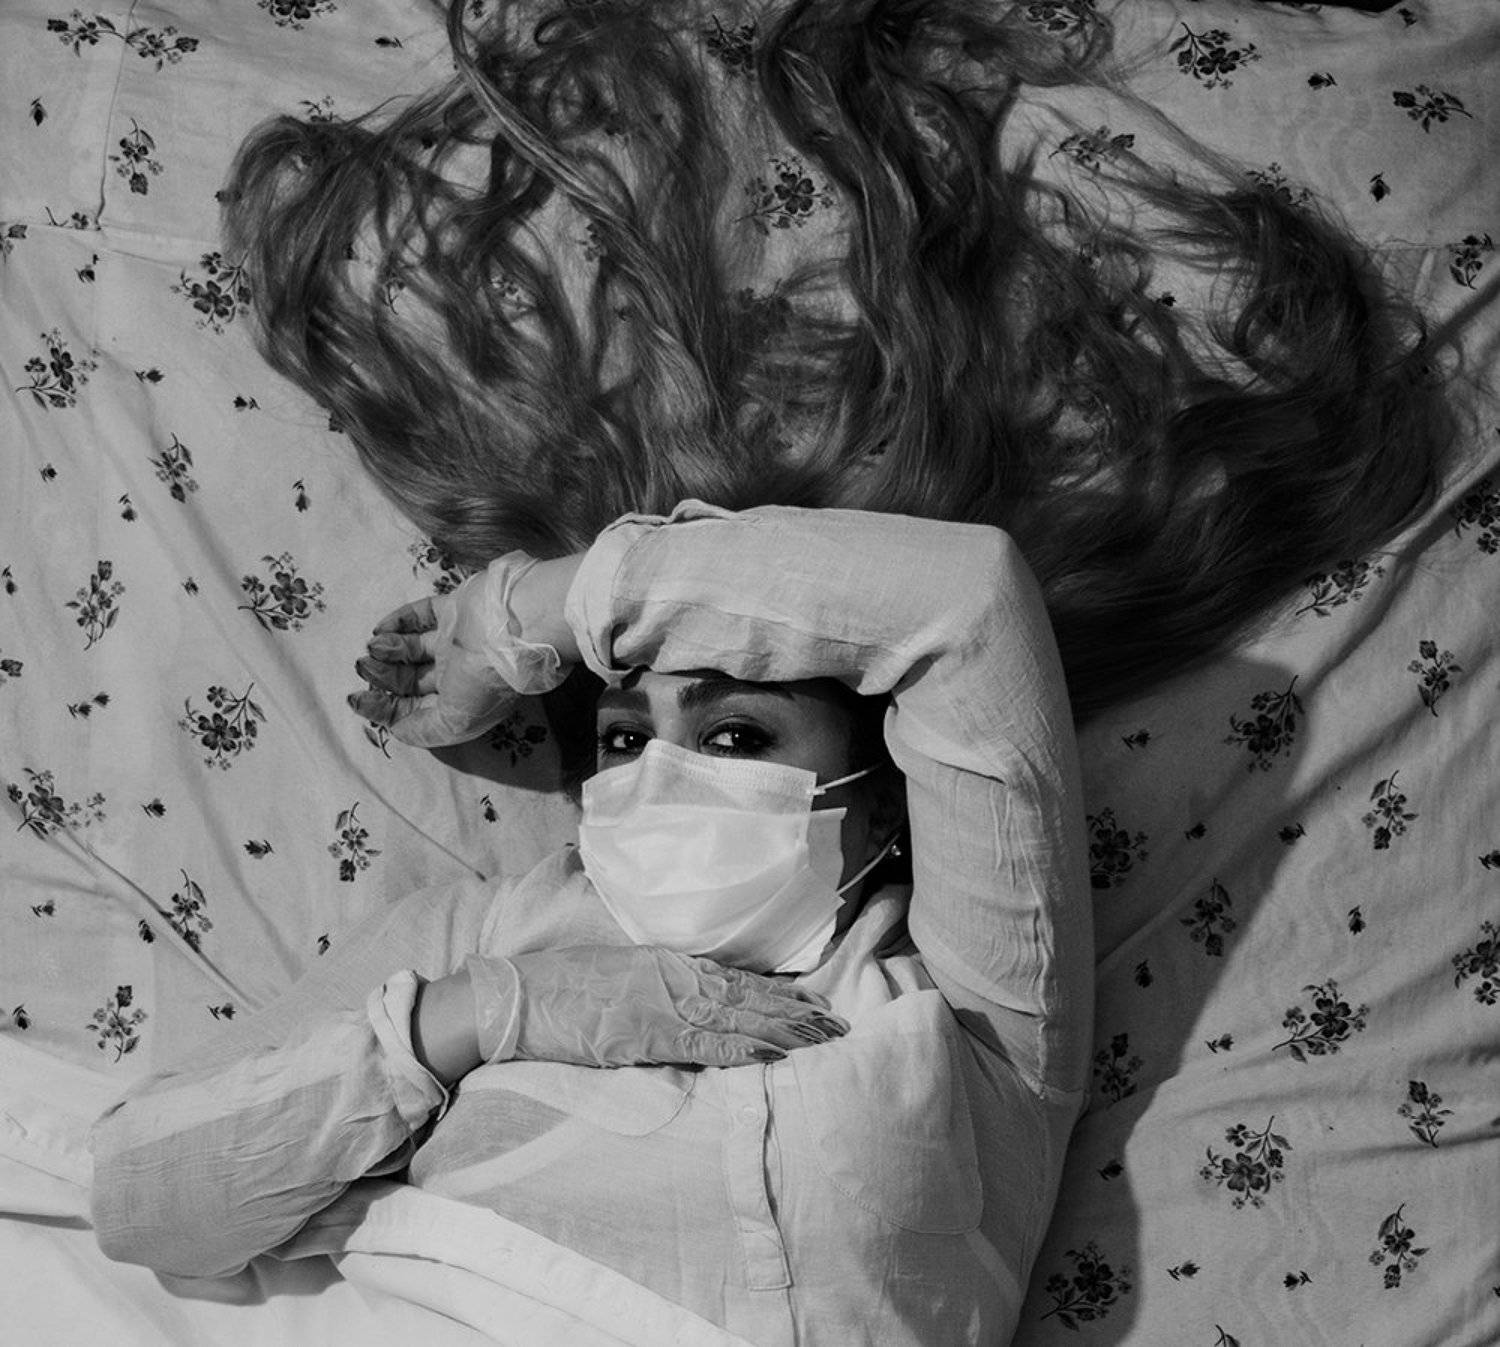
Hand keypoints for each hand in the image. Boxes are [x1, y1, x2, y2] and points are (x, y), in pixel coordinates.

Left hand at [349, 552, 566, 746]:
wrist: (515, 628)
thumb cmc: (485, 680)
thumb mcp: (456, 722)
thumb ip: (424, 731)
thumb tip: (396, 728)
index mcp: (460, 704)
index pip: (414, 709)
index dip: (383, 708)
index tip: (357, 699)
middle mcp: (457, 675)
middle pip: (409, 680)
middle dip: (382, 677)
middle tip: (363, 666)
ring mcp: (455, 641)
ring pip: (412, 648)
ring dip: (387, 649)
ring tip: (374, 646)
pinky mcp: (455, 610)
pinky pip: (420, 616)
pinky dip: (398, 622)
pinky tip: (382, 628)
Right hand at [467, 945, 848, 1068]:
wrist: (519, 995)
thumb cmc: (561, 984)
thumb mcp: (618, 971)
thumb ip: (656, 980)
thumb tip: (688, 993)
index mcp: (667, 961)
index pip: (736, 978)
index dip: (777, 990)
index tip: (811, 999)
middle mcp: (675, 978)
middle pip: (748, 996)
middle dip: (794, 1011)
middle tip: (837, 1023)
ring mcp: (664, 1005)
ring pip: (737, 1019)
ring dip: (782, 1030)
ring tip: (821, 1038)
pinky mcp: (648, 1035)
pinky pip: (704, 1045)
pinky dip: (740, 1051)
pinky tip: (771, 1056)